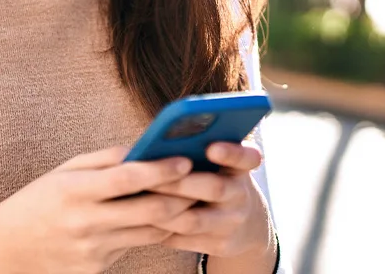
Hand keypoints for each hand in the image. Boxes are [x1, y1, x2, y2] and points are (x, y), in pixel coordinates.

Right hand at [0, 145, 195, 273]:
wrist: (11, 248)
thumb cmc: (41, 199)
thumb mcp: (65, 170)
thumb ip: (105, 160)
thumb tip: (143, 147)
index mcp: (74, 190)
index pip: (126, 179)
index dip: (159, 170)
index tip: (185, 159)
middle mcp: (85, 222)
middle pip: (148, 211)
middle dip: (182, 196)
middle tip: (206, 181)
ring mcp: (93, 251)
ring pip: (151, 232)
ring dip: (178, 215)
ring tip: (199, 196)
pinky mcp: (99, 269)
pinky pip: (137, 246)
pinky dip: (156, 232)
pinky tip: (171, 219)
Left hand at [148, 142, 274, 260]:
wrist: (245, 224)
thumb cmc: (216, 177)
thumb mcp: (219, 161)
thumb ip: (198, 147)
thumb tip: (159, 137)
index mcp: (240, 167)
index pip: (247, 157)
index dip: (232, 153)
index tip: (212, 148)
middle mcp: (241, 195)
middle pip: (213, 188)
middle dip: (178, 182)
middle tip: (148, 173)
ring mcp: (231, 223)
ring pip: (193, 219)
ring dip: (162, 208)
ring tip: (137, 197)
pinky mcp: (219, 246)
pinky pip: (185, 239)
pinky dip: (160, 229)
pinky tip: (140, 218)